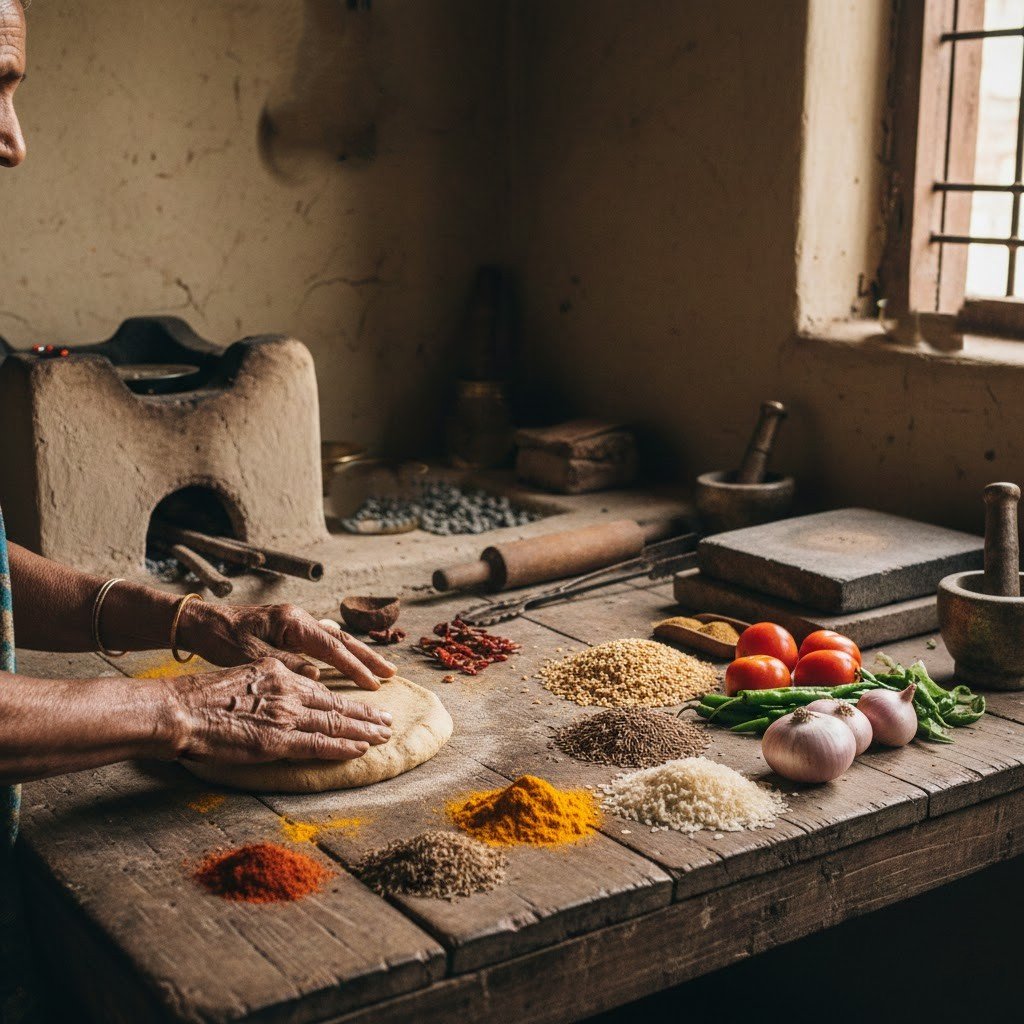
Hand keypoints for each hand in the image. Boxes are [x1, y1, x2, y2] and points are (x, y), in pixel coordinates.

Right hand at [162, 657, 392, 763]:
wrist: (178, 709)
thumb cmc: (199, 697)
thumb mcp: (240, 676)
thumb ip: (266, 684)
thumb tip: (280, 698)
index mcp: (277, 672)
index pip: (320, 688)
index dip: (345, 698)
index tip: (364, 704)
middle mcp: (287, 689)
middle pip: (335, 703)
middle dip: (366, 713)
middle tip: (388, 719)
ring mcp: (284, 715)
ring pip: (334, 722)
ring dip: (363, 730)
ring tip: (383, 735)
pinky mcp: (277, 740)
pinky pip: (319, 744)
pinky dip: (343, 747)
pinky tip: (360, 749)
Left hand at [178, 601, 396, 689]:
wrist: (200, 621)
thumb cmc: (221, 638)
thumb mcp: (250, 655)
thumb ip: (285, 664)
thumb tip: (317, 677)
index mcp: (291, 622)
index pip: (331, 646)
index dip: (354, 666)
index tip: (372, 684)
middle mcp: (299, 618)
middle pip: (341, 639)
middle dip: (368, 658)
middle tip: (392, 674)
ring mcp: (296, 622)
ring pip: (335, 639)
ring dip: (358, 654)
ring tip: (380, 669)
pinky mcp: (290, 629)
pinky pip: (323, 641)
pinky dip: (341, 652)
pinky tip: (351, 660)